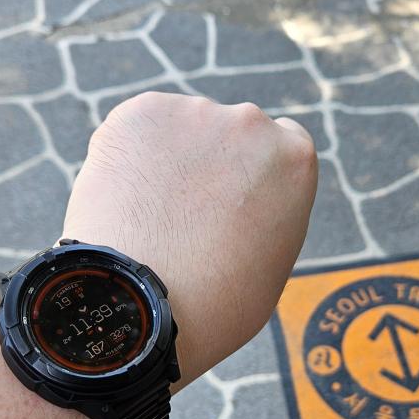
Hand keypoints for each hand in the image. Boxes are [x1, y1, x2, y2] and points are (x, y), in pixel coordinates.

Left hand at [63, 92, 317, 381]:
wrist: (147, 303)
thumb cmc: (215, 305)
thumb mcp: (272, 262)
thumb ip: (267, 215)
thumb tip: (241, 206)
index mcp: (295, 160)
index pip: (281, 144)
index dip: (253, 172)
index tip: (233, 196)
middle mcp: (252, 124)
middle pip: (228, 135)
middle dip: (209, 164)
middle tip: (184, 216)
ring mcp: (196, 113)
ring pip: (179, 132)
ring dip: (167, 162)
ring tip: (149, 219)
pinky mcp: (142, 113)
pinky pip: (134, 131)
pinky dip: (126, 159)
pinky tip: (123, 203)